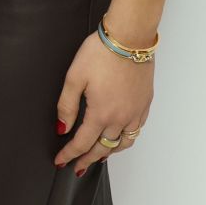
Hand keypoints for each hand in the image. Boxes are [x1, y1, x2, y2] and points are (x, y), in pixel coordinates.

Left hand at [53, 31, 151, 175]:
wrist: (129, 38)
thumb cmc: (101, 53)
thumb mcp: (74, 77)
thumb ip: (67, 106)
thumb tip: (62, 127)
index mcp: (101, 113)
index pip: (82, 142)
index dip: (69, 154)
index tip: (61, 160)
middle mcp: (121, 118)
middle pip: (103, 148)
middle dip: (87, 159)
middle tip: (77, 166)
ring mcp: (135, 112)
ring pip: (123, 143)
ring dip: (109, 153)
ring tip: (98, 156)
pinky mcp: (145, 104)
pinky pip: (136, 131)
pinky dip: (126, 139)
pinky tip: (120, 137)